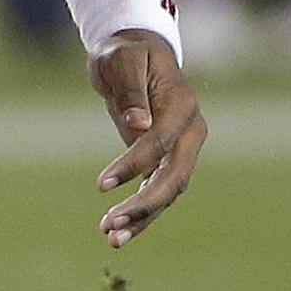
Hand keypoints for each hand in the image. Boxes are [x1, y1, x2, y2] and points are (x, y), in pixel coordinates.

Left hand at [88, 30, 206, 246]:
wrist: (134, 53)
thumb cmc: (126, 53)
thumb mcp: (123, 60)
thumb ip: (132, 90)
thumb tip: (139, 125)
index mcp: (182, 104)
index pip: (161, 141)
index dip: (132, 164)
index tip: (100, 184)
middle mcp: (190, 130)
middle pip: (175, 176)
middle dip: (144, 203)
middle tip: (110, 223)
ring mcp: (181, 148)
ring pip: (168, 191)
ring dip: (142, 217)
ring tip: (110, 237)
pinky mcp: (166, 161)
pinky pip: (157, 192)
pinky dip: (140, 214)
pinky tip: (116, 232)